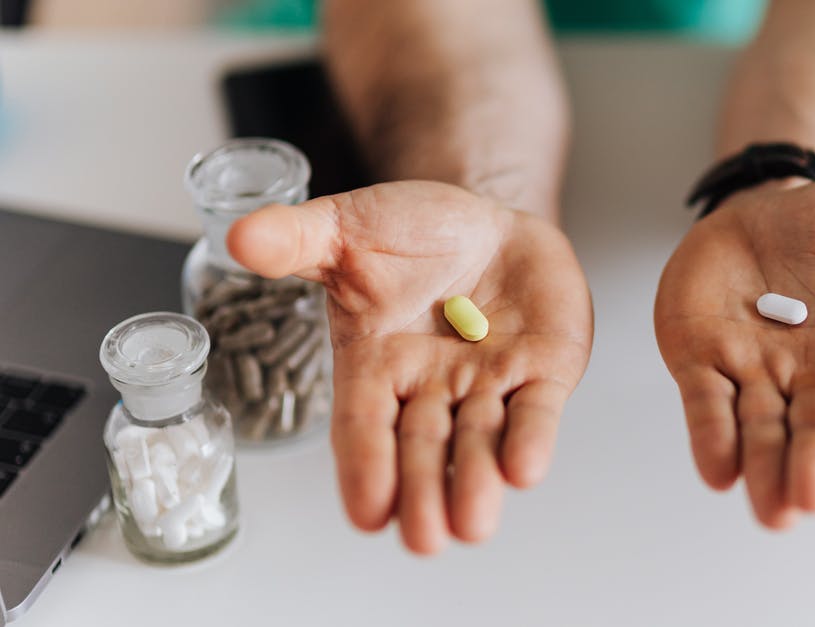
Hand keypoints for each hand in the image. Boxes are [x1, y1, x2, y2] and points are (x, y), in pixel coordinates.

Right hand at [227, 181, 592, 553]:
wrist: (488, 223)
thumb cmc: (413, 235)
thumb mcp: (348, 229)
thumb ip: (298, 239)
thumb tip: (240, 237)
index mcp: (376, 364)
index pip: (364, 423)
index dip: (365, 466)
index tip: (368, 513)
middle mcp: (431, 386)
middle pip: (423, 447)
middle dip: (423, 493)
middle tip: (424, 539)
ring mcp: (488, 383)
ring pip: (480, 441)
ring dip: (476, 481)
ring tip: (472, 524)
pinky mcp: (543, 372)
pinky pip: (536, 410)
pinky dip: (531, 439)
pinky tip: (525, 470)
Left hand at [654, 180, 814, 527]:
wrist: (774, 204)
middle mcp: (810, 380)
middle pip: (814, 434)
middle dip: (812, 467)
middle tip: (812, 497)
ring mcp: (754, 373)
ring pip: (758, 432)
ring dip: (763, 469)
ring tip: (772, 510)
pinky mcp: (703, 361)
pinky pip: (706, 403)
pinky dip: (710, 436)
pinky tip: (718, 469)